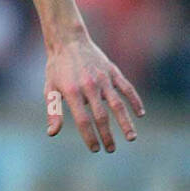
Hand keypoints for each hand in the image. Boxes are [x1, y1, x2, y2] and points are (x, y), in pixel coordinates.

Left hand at [44, 36, 144, 151]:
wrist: (68, 41)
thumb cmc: (57, 68)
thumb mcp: (50, 89)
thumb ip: (53, 111)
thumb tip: (52, 133)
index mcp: (72, 92)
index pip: (83, 120)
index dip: (89, 136)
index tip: (95, 149)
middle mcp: (89, 86)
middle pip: (101, 116)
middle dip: (107, 135)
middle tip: (111, 149)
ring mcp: (103, 78)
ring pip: (118, 104)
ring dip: (125, 122)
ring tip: (131, 138)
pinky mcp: (113, 71)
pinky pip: (127, 88)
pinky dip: (135, 100)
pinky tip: (140, 114)